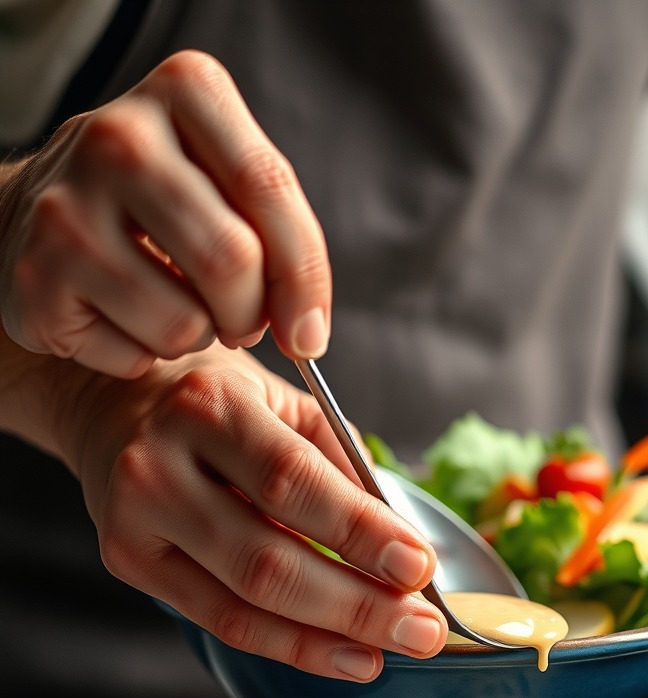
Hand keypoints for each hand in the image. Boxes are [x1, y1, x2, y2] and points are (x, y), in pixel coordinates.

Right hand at [0, 50, 328, 377]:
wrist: (41, 213)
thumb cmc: (161, 206)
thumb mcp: (225, 182)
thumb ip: (279, 233)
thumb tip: (308, 331)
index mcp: (186, 92)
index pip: (270, 189)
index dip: (305, 278)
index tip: (310, 333)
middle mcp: (119, 136)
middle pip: (232, 259)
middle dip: (251, 315)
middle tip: (241, 321)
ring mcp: (68, 204)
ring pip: (185, 320)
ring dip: (198, 337)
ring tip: (176, 309)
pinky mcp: (37, 274)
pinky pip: (134, 353)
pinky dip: (145, 356)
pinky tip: (124, 318)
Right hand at [62, 345, 447, 680]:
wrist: (114, 406)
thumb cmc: (217, 403)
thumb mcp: (284, 403)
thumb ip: (342, 464)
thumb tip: (404, 541)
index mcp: (210, 407)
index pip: (294, 481)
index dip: (360, 531)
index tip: (419, 566)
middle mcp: (160, 466)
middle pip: (268, 558)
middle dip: (357, 604)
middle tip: (422, 629)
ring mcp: (135, 522)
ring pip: (243, 602)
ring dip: (329, 638)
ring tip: (392, 651)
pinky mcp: (130, 564)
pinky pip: (220, 621)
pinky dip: (289, 646)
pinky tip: (343, 655)